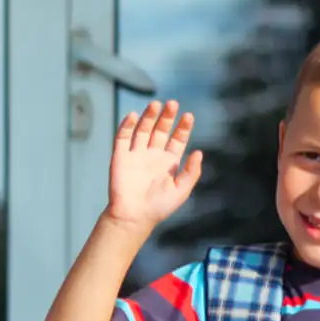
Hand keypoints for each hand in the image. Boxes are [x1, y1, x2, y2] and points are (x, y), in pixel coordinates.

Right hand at [106, 100, 201, 228]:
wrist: (133, 216)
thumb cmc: (158, 207)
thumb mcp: (182, 190)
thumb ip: (191, 171)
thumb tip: (199, 152)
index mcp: (168, 162)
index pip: (177, 139)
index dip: (183, 127)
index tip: (188, 116)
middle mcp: (152, 156)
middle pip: (160, 130)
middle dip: (167, 117)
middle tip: (173, 104)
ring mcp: (136, 155)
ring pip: (142, 129)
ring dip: (149, 116)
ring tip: (156, 104)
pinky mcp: (120, 157)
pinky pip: (123, 137)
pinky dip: (127, 125)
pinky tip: (134, 115)